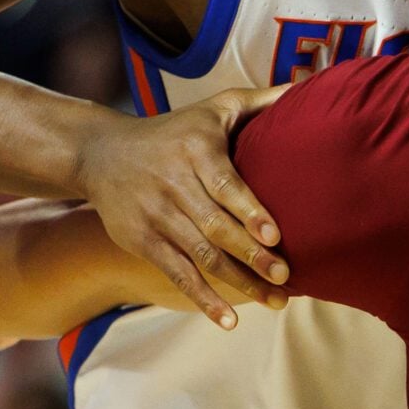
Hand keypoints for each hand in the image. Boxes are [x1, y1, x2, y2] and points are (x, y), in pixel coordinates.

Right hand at [72, 92, 292, 327]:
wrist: (100, 153)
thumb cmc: (175, 131)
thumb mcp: (213, 107)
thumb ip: (259, 101)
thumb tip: (309, 87)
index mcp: (195, 150)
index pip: (225, 185)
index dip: (250, 211)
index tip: (276, 236)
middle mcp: (173, 184)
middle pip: (216, 227)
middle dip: (252, 255)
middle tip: (287, 278)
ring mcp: (155, 216)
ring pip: (200, 256)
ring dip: (238, 283)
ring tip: (275, 302)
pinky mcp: (141, 241)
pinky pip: (176, 274)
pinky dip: (202, 299)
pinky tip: (229, 320)